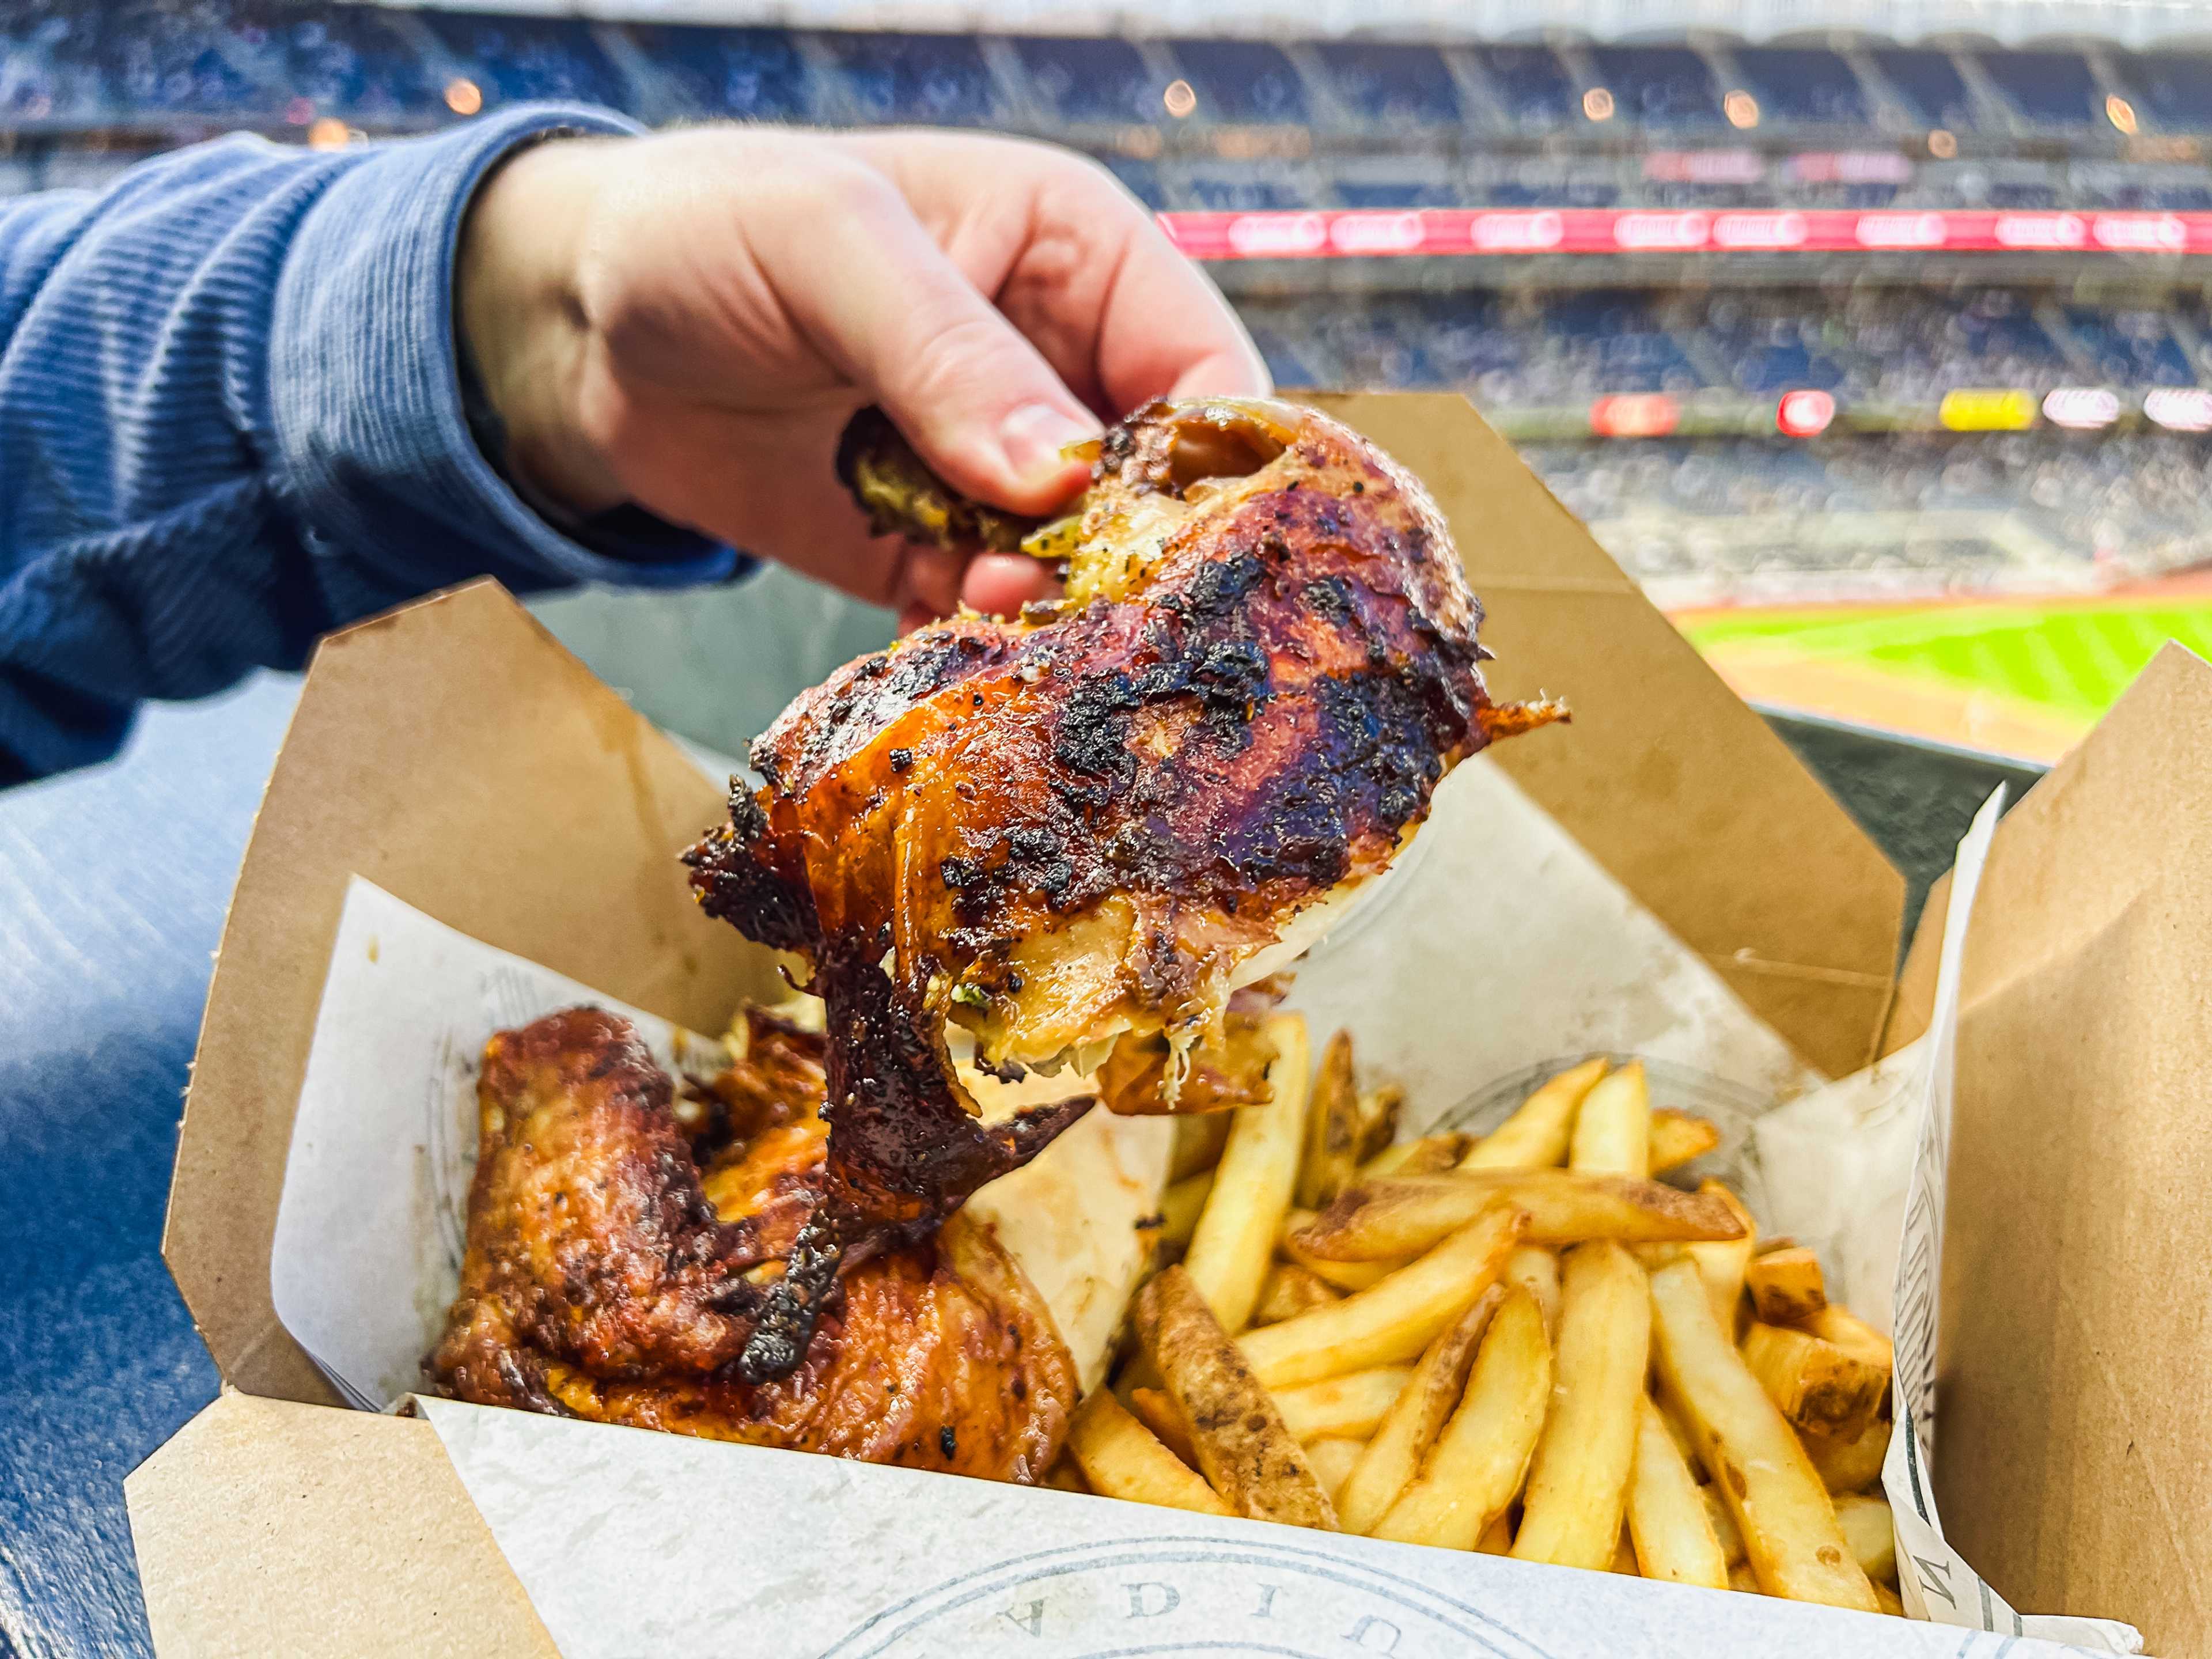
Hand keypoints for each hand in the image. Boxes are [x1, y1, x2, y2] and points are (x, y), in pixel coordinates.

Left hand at [457, 126, 1269, 626]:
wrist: (576, 328)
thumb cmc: (705, 228)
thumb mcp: (830, 246)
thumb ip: (948, 351)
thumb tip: (1058, 474)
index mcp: (1077, 255)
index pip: (1203, 367)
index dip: (1209, 461)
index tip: (1171, 546)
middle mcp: (1058, 366)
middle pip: (1154, 488)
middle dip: (1130, 559)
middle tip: (1086, 621)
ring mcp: (996, 469)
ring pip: (1080, 568)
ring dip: (1052, 617)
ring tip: (994, 631)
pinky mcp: (932, 551)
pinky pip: (991, 616)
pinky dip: (980, 648)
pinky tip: (949, 664)